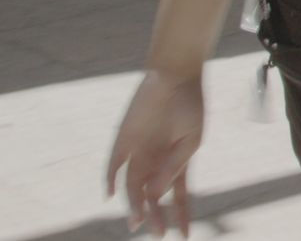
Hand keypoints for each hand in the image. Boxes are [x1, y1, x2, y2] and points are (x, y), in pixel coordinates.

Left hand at [106, 68, 203, 237]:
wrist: (175, 75)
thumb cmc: (189, 106)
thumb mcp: (191, 141)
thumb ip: (174, 168)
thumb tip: (155, 195)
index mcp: (178, 162)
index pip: (179, 196)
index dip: (181, 216)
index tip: (185, 237)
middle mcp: (156, 162)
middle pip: (153, 196)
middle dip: (155, 216)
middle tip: (156, 233)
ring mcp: (139, 152)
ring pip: (133, 186)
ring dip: (135, 205)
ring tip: (138, 222)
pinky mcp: (123, 141)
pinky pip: (112, 164)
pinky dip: (109, 179)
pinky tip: (110, 195)